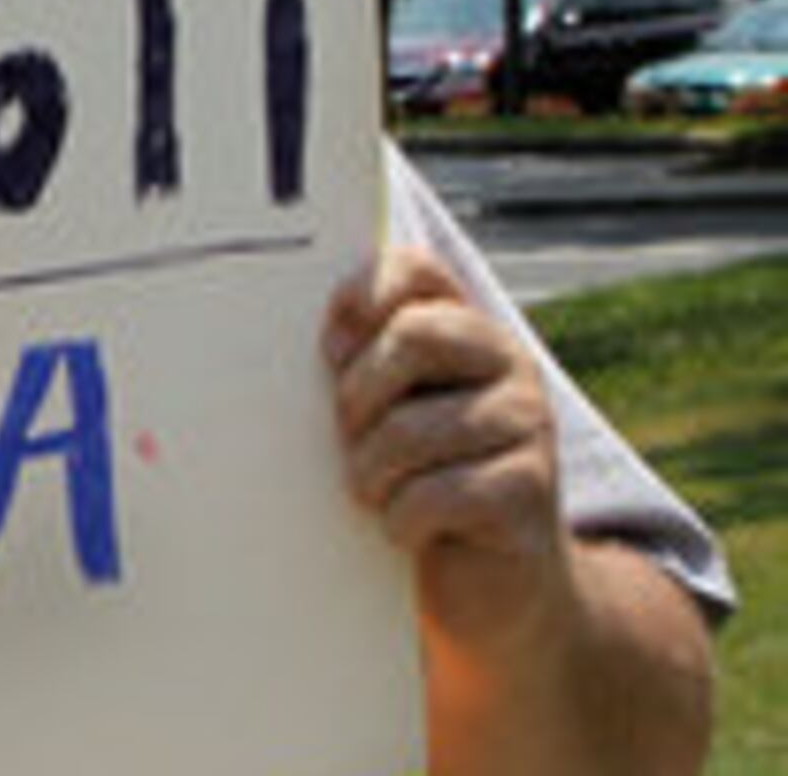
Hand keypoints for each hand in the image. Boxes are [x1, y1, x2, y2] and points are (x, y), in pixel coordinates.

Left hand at [323, 245, 570, 653]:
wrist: (492, 586)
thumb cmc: (417, 483)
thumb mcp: (386, 413)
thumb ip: (361, 361)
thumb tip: (326, 334)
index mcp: (468, 333)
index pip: (417, 270)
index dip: (364, 291)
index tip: (331, 343)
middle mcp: (510, 366)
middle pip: (410, 338)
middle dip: (358, 397)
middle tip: (351, 440)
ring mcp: (530, 426)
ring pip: (408, 429)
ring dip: (371, 474)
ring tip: (380, 492)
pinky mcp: (530, 491)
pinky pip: (431, 495)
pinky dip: (401, 521)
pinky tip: (412, 529)